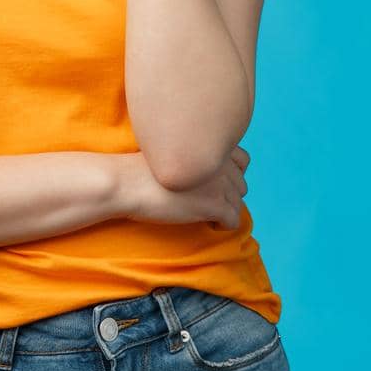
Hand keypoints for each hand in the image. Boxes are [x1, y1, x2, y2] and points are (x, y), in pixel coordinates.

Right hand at [114, 146, 249, 230]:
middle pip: (241, 185)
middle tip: (205, 203)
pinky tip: (205, 223)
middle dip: (227, 195)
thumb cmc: (140, 168)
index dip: (231, 174)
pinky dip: (222, 225)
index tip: (213, 184)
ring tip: (204, 214)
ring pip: (238, 204)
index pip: (244, 160)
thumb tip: (206, 175)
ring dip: (224, 211)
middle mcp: (221, 161)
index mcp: (211, 144)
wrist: (127, 182)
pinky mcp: (214, 204)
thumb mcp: (171, 150)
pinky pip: (233, 220)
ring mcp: (219, 183)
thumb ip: (195, 154)